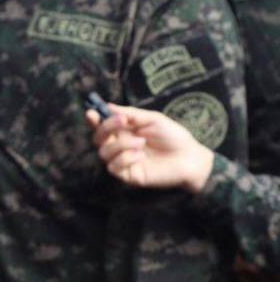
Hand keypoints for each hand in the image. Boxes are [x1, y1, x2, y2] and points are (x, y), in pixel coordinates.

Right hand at [86, 104, 214, 193]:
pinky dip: (125, 159)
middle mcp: (120, 146)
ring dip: (121, 145)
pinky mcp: (128, 175)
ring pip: (104, 153)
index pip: (101, 126)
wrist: (190, 158)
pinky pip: (114, 167)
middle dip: (106, 127)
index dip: (93, 119)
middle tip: (123, 122)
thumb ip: (131, 114)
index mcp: (124, 131)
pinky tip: (141, 156)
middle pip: (98, 138)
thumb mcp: (152, 119)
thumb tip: (108, 106)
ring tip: (142, 143)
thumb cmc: (173, 137)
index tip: (92, 113)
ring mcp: (123, 161)